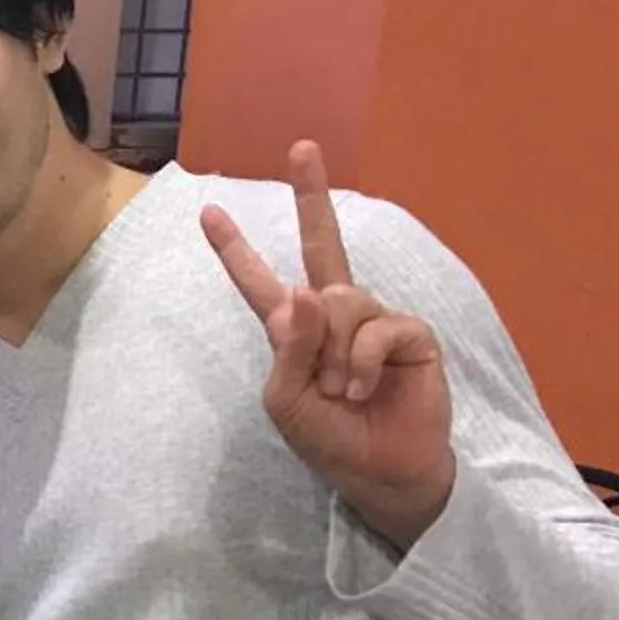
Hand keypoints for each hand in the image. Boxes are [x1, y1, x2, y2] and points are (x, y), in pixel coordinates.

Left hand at [201, 140, 454, 549]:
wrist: (381, 471)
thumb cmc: (330, 438)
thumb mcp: (287, 400)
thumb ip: (289, 349)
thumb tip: (303, 291)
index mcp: (295, 330)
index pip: (260, 284)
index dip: (235, 251)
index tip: (208, 212)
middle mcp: (336, 315)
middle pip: (323, 247)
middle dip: (312, 196)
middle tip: (302, 147)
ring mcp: (374, 319)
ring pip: (341, 300)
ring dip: (334, 353)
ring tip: (341, 391)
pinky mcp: (410, 333)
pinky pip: (376, 327)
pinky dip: (361, 362)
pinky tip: (364, 389)